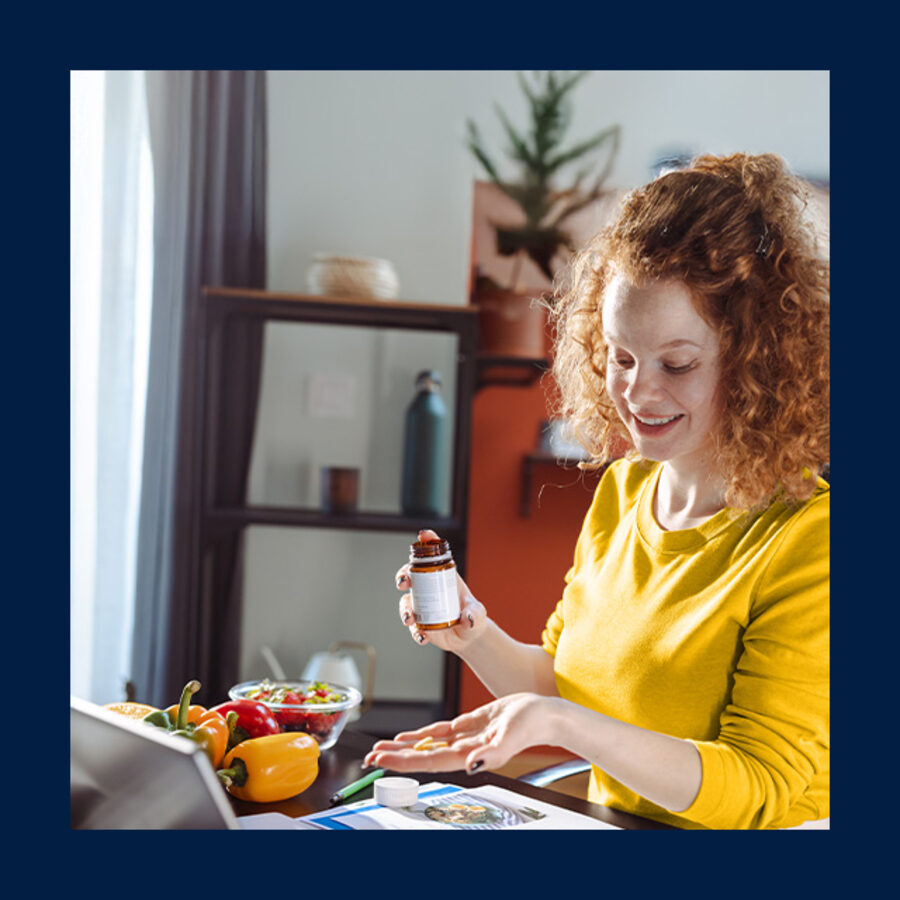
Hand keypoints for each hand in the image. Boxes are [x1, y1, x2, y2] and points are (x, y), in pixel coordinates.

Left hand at [363, 693, 551, 774]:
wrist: (544, 715)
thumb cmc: (531, 725)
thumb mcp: (511, 738)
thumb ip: (492, 754)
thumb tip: (473, 765)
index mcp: (469, 756)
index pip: (428, 761)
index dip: (403, 762)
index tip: (382, 760)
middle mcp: (462, 751)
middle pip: (422, 756)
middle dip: (395, 757)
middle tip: (370, 757)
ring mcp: (464, 739)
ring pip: (427, 746)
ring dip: (404, 747)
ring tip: (381, 748)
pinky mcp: (468, 726)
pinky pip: (439, 733)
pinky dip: (422, 735)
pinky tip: (407, 737)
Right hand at [396, 529, 486, 652]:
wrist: (468, 637)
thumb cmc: (473, 617)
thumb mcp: (478, 613)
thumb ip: (475, 613)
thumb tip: (468, 618)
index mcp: (443, 578)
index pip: (433, 556)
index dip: (428, 542)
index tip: (424, 535)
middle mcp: (428, 589)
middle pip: (410, 575)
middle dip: (402, 575)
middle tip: (403, 582)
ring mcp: (421, 606)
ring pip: (406, 602)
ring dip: (405, 609)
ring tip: (410, 620)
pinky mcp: (419, 624)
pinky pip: (412, 626)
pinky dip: (415, 632)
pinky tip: (422, 637)